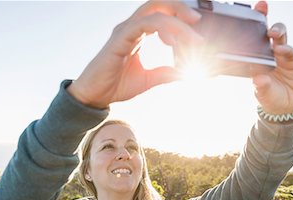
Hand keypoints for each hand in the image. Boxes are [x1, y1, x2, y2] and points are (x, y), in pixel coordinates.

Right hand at [68, 1, 202, 108]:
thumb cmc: (116, 85)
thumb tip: (185, 73)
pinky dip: (165, 29)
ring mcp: (125, 30)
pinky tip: (174, 42)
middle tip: (197, 21)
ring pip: (155, 12)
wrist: (95, 96)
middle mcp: (131, 27)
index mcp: (138, 33)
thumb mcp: (148, 79)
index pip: (160, 14)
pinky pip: (146, 24)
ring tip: (193, 38)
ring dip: (178, 22)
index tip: (195, 35)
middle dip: (180, 8)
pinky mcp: (120, 37)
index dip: (179, 19)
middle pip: (158, 4)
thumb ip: (165, 73)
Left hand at [252, 1, 292, 114]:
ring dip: (277, 32)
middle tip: (261, 14)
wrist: (286, 108)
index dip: (252, 25)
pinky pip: (291, 52)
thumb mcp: (263, 94)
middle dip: (265, 20)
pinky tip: (281, 50)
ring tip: (272, 33)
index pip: (253, 39)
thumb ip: (261, 86)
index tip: (248, 15)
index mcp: (257, 59)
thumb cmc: (270, 98)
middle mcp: (269, 54)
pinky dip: (287, 49)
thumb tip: (258, 80)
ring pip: (281, 38)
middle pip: (267, 33)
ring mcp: (282, 56)